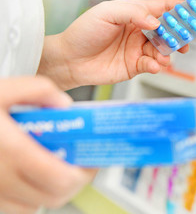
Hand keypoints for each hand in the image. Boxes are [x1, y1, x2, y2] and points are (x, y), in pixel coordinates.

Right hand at [0, 77, 97, 212]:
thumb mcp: (1, 89)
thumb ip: (38, 89)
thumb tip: (64, 106)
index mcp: (9, 150)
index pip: (61, 179)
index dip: (84, 172)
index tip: (91, 158)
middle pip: (55, 196)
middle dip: (74, 180)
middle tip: (79, 163)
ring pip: (35, 205)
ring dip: (51, 189)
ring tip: (56, 166)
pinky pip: (15, 206)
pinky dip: (29, 195)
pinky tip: (31, 174)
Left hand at [38, 0, 189, 89]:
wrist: (69, 60)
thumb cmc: (83, 32)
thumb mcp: (107, 12)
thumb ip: (133, 13)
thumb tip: (155, 21)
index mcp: (135, 14)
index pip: (162, 8)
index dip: (179, 9)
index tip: (193, 11)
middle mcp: (140, 31)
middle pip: (168, 31)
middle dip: (180, 34)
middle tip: (186, 38)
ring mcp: (138, 49)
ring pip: (163, 49)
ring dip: (167, 52)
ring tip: (164, 56)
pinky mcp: (135, 66)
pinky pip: (153, 65)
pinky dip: (157, 65)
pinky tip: (154, 65)